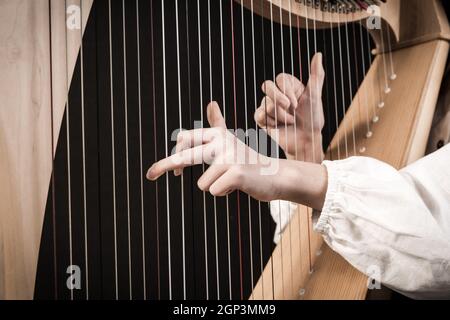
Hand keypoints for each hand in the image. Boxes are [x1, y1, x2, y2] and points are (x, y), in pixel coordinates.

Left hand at [146, 102, 327, 209]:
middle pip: (184, 156)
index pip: (186, 139)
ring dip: (216, 186)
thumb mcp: (230, 142)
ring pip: (203, 183)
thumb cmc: (249, 162)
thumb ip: (217, 124)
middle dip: (163, 166)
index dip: (174, 154)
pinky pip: (213, 190)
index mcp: (217, 134)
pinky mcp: (235, 173)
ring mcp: (229, 157)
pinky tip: (238, 186)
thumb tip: (211, 102)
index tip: (170, 172)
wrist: (276, 176)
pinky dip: (224, 192)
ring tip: (233, 180)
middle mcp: (221, 142)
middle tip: (148, 175)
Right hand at [254, 53, 324, 162]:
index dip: (287, 90)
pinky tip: (279, 126)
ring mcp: (268, 106)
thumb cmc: (313, 119)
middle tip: (291, 108)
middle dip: (279, 98)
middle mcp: (277, 94)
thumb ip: (316, 75)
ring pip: (266, 104)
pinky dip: (271, 122)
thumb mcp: (315, 96)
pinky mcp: (262, 119)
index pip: (280, 78)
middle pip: (267, 85)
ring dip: (281, 116)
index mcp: (289, 86)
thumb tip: (318, 54)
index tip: (298, 102)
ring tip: (290, 122)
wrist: (306, 141)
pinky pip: (259, 114)